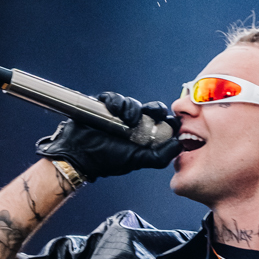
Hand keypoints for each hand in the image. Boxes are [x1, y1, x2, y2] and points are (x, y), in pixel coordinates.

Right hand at [36, 92, 202, 179]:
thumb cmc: (107, 160)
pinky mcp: (103, 106)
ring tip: (125, 119)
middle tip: (151, 113)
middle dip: (152, 109)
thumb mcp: (137, 160)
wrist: (80, 156)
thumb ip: (159, 156)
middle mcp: (133, 123)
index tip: (167, 120)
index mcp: (143, 134)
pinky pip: (113, 98)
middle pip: (149, 108)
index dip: (165, 118)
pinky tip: (113, 110)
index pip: (160, 121)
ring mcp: (118, 114)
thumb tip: (178, 145)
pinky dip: (114, 101)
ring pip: (131, 103)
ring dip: (130, 108)